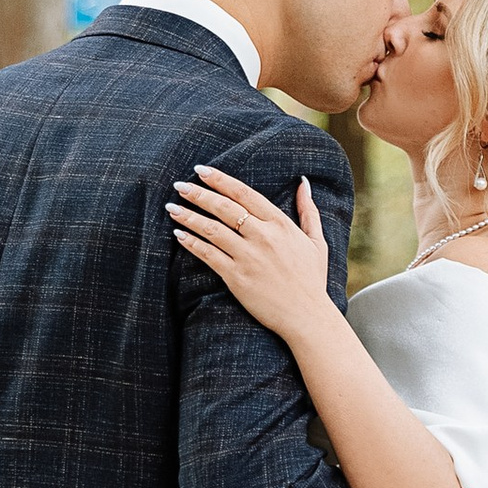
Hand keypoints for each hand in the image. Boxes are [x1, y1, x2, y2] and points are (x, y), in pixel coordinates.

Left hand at [169, 165, 334, 341]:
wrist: (307, 316)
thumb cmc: (311, 280)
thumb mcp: (317, 242)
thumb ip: (308, 211)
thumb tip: (302, 182)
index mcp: (280, 224)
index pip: (244, 194)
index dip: (220, 180)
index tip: (201, 171)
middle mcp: (263, 237)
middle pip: (224, 208)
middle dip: (198, 194)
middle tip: (179, 185)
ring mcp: (248, 257)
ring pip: (212, 230)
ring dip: (189, 216)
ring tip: (171, 208)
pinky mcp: (237, 277)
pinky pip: (209, 255)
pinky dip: (192, 243)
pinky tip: (179, 235)